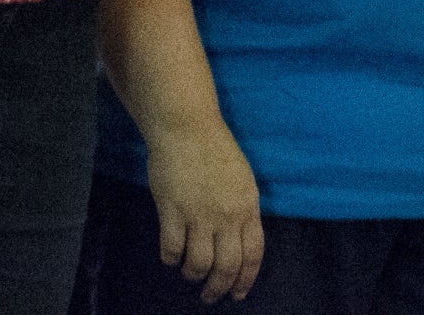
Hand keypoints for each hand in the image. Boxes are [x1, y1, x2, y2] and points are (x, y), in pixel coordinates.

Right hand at [144, 116, 263, 302]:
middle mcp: (227, 216)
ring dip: (193, 275)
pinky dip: (171, 258)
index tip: (237, 294)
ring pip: (199, 263)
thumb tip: (239, 240)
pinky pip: (172, 247)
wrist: (185, 126)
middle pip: (226, 266)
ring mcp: (199, 214)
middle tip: (210, 296)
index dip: (245, 280)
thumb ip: (243, 210)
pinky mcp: (172, 209)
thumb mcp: (242, 180)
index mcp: (248, 208)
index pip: (253, 255)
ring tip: (188, 275)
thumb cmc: (214, 148)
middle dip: (218, 288)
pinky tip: (170, 258)